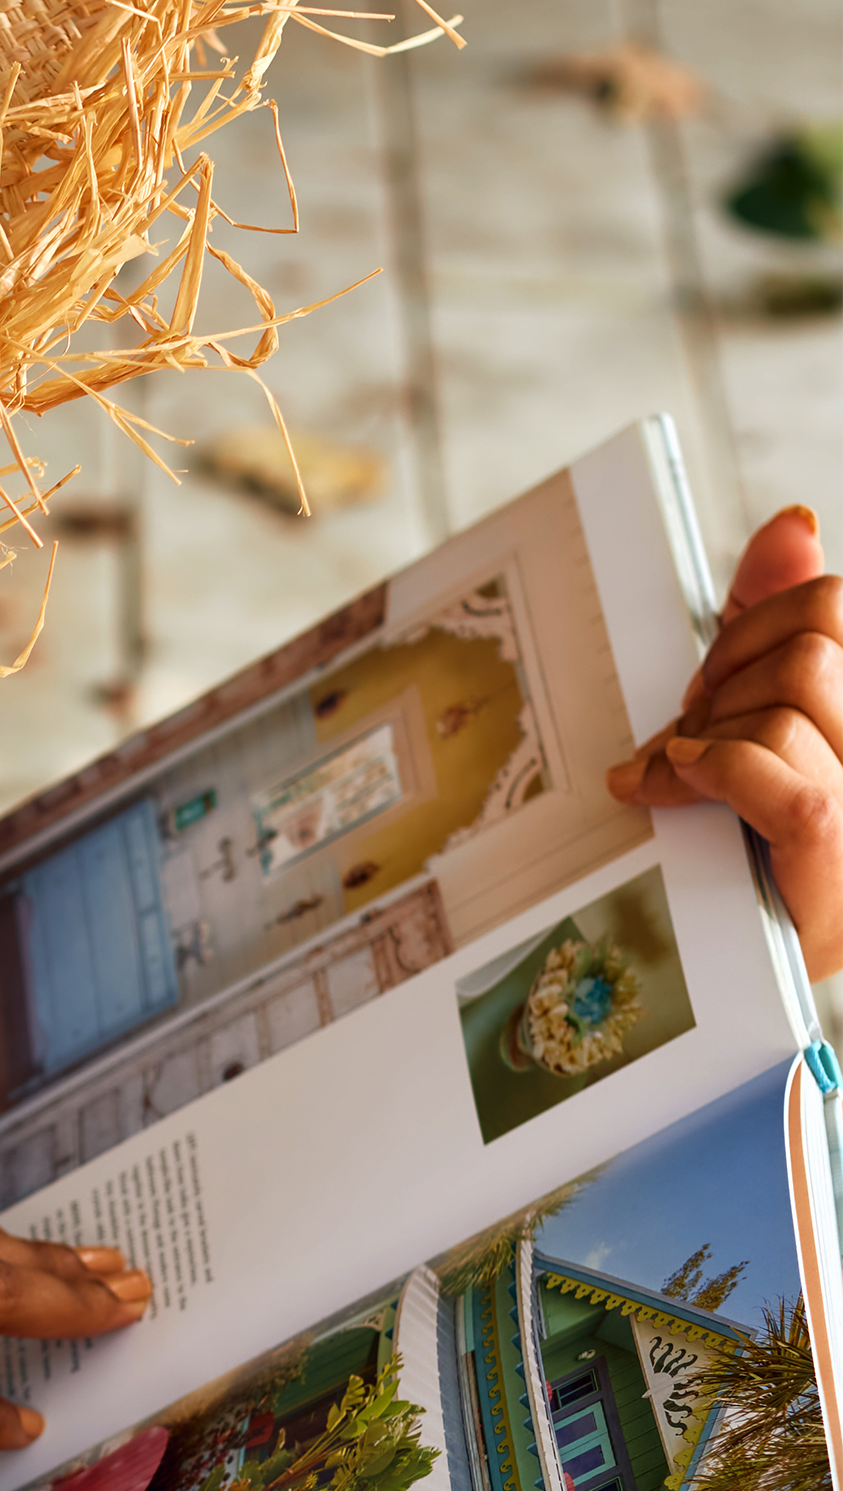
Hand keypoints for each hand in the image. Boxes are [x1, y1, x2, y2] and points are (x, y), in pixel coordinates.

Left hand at [607, 504, 842, 976]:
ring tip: (683, 777)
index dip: (753, 627)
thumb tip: (794, 525)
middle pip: (814, 639)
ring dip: (710, 730)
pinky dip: (708, 769)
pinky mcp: (837, 853)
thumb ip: (779, 619)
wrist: (736, 965)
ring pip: (793, 693)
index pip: (833, 603)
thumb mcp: (758, 713)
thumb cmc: (751, 835)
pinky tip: (666, 786)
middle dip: (726, 677)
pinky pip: (778, 773)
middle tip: (690, 734)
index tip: (711, 686)